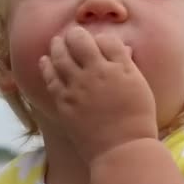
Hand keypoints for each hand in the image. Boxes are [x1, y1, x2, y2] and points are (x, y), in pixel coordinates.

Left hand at [39, 26, 157, 163]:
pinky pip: (50, 78)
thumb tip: (121, 49)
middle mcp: (97, 73)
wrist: (122, 150)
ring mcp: (78, 87)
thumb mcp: (139, 87)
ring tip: (56, 41)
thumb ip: (127, 65)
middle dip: (75, 34)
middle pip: (80, 40)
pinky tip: (44, 60)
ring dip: (57, 45)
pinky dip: (46, 66)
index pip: (106, 39)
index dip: (101, 38)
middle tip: (73, 33)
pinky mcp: (64, 101)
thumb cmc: (137, 120)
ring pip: (60, 56)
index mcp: (120, 68)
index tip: (98, 41)